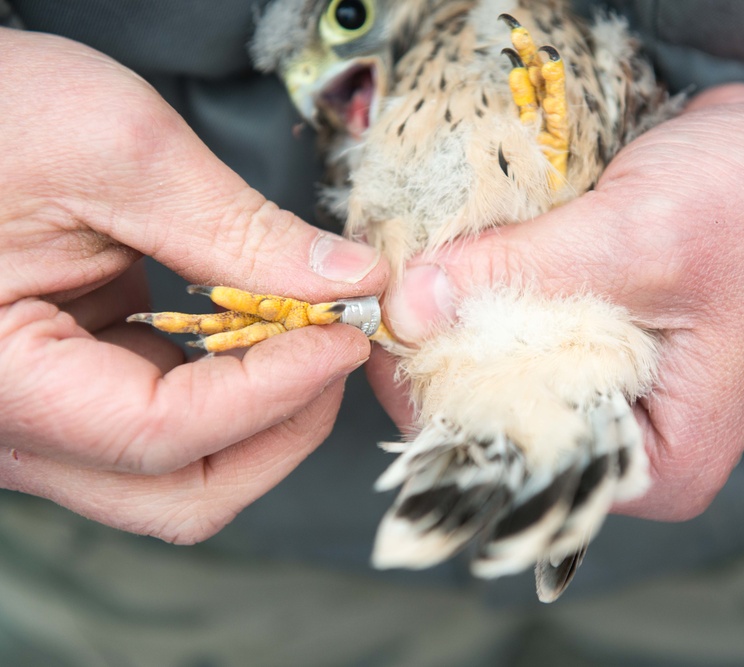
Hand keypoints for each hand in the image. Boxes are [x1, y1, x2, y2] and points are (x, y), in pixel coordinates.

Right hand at [0, 29, 388, 541]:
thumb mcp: (119, 150)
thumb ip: (240, 230)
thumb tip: (348, 281)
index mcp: (1, 378)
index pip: (161, 434)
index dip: (275, 393)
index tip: (344, 336)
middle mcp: (13, 422)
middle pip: (178, 494)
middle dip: (280, 429)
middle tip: (333, 348)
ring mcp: (44, 415)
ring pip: (180, 470)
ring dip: (262, 412)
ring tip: (305, 330)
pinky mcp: (73, 386)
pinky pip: (167, 421)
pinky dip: (228, 385)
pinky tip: (257, 326)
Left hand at [368, 33, 743, 520]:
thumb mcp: (638, 241)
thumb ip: (520, 276)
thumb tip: (410, 304)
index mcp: (657, 460)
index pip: (514, 457)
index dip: (436, 399)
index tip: (381, 334)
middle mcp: (633, 440)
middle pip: (505, 415)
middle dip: (447, 353)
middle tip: (395, 291)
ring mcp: (621, 389)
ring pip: (510, 367)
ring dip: (467, 317)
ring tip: (422, 269)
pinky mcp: (609, 338)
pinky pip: (531, 328)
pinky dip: (497, 292)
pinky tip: (465, 259)